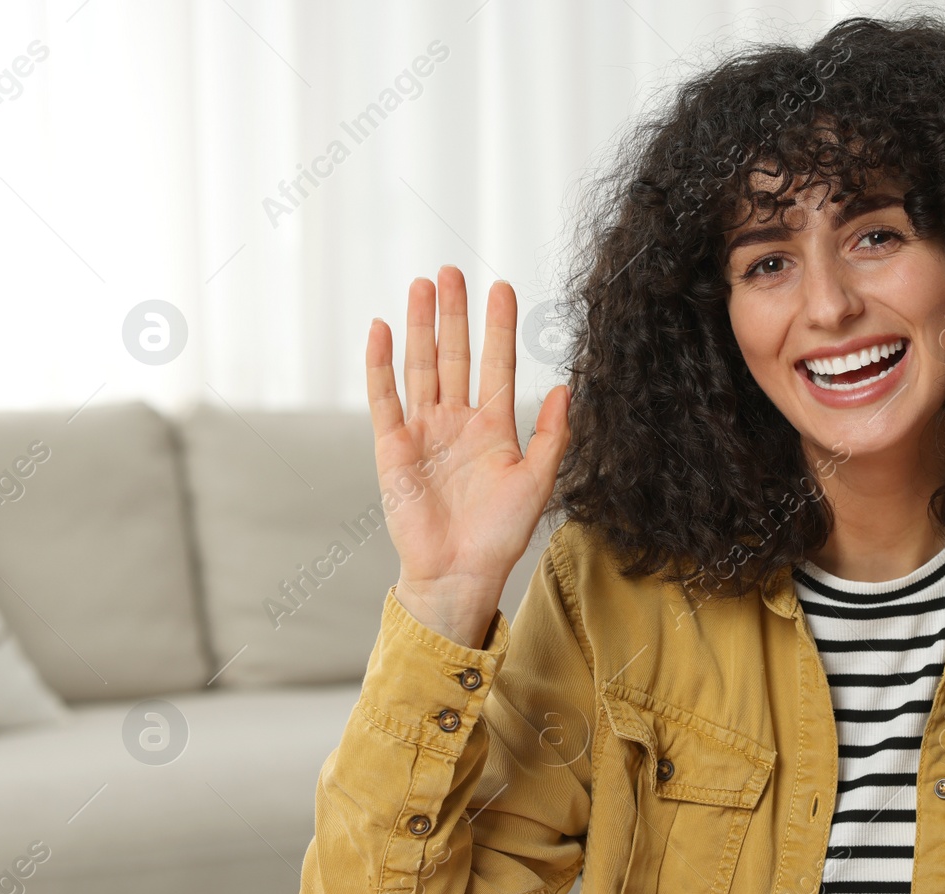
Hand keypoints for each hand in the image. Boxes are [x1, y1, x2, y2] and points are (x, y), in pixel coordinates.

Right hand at [366, 267, 569, 646]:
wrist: (459, 573)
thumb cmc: (500, 534)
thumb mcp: (537, 481)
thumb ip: (551, 435)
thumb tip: (564, 388)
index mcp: (493, 427)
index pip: (495, 365)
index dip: (497, 327)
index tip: (501, 287)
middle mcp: (456, 422)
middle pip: (455, 356)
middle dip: (454, 313)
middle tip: (451, 270)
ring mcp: (423, 431)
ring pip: (421, 366)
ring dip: (421, 326)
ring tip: (422, 286)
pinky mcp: (392, 447)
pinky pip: (384, 397)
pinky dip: (380, 364)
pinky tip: (380, 329)